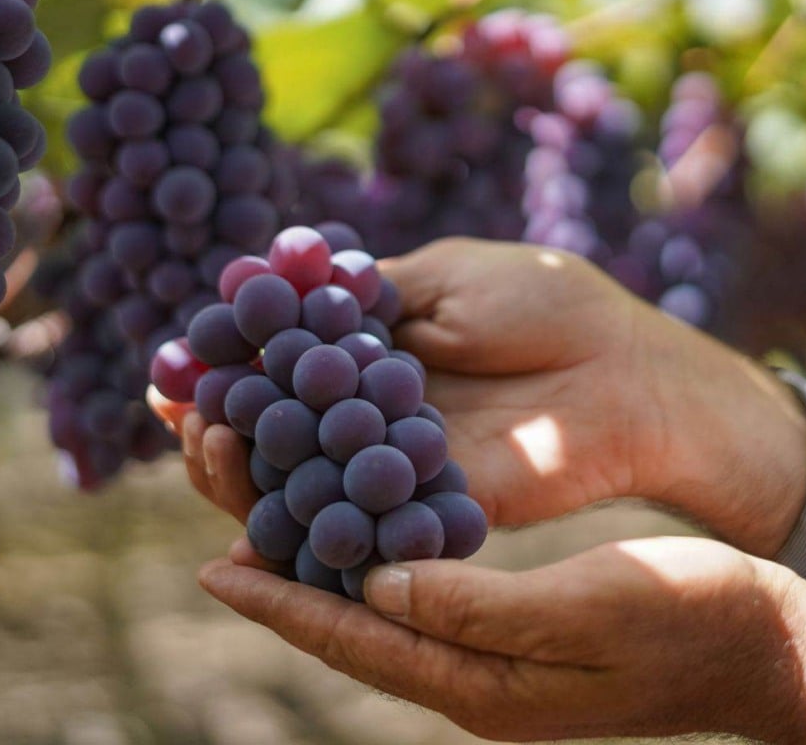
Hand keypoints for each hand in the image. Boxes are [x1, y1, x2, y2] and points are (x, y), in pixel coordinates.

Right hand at [153, 238, 805, 554]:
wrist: (629, 370)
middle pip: (272, 437)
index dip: (224, 367)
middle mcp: (371, 419)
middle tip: (188, 412)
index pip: (276, 370)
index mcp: (371, 357)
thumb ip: (365, 292)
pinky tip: (264, 505)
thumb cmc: (549, 304)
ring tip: (212, 444)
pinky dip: (303, 524)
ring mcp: (394, 471)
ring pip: (297, 488)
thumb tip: (274, 284)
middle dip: (218, 426)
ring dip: (242, 473)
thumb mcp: (446, 275)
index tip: (175, 364)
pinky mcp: (424, 517)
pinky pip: (353, 530)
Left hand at [198, 535, 805, 742]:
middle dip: (286, 582)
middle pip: (355, 631)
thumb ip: (478, 605)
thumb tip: (378, 582)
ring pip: (383, 615)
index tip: (215, 565)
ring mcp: (497, 667)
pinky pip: (424, 602)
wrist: (769, 647)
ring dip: (325, 569)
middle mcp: (476, 685)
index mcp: (485, 688)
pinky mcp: (517, 640)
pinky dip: (380, 563)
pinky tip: (363, 529)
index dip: (284, 603)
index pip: (360, 640)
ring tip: (271, 520)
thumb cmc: (694, 619)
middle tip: (222, 530)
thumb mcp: (589, 607)